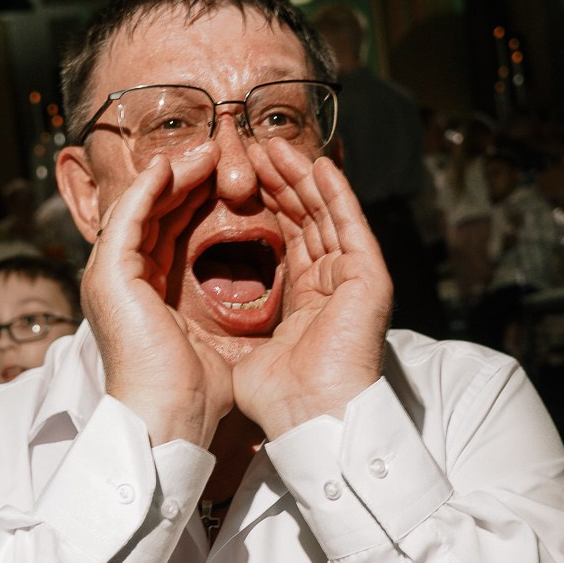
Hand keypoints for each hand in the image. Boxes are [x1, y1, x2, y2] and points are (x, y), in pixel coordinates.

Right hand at [84, 151, 234, 446]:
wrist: (170, 416)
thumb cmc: (193, 392)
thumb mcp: (210, 338)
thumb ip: (214, 313)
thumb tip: (247, 309)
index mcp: (140, 293)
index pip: (165, 232)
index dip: (192, 201)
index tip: (223, 180)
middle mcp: (119, 280)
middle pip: (150, 213)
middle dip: (183, 180)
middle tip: (216, 152)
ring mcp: (109, 276)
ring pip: (139, 207)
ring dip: (171, 175)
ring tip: (204, 151)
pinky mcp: (110, 274)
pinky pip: (129, 217)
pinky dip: (149, 188)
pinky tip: (171, 166)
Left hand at [238, 144, 392, 437]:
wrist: (303, 417)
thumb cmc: (275, 396)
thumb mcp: (238, 344)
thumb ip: (227, 318)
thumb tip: (195, 308)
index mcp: (305, 300)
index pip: (285, 238)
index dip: (263, 205)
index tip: (234, 177)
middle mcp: (331, 285)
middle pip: (305, 219)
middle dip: (279, 182)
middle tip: (252, 149)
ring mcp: (352, 280)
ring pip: (326, 214)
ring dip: (301, 177)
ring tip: (275, 145)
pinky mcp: (368, 278)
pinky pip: (351, 224)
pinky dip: (336, 193)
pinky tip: (318, 165)